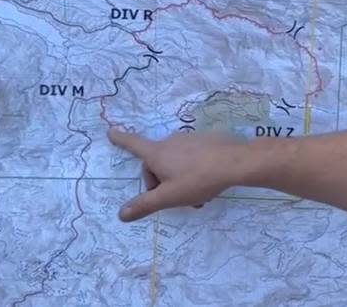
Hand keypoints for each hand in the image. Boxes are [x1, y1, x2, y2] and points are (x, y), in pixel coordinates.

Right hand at [107, 126, 247, 221]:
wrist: (236, 162)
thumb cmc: (198, 180)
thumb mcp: (169, 197)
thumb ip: (145, 205)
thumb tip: (121, 214)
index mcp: (157, 154)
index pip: (133, 145)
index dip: (121, 139)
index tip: (110, 131)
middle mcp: (170, 142)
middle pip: (157, 163)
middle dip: (162, 183)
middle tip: (176, 200)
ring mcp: (189, 139)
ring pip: (176, 162)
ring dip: (180, 179)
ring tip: (196, 196)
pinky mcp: (206, 140)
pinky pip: (193, 157)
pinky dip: (194, 170)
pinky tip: (208, 183)